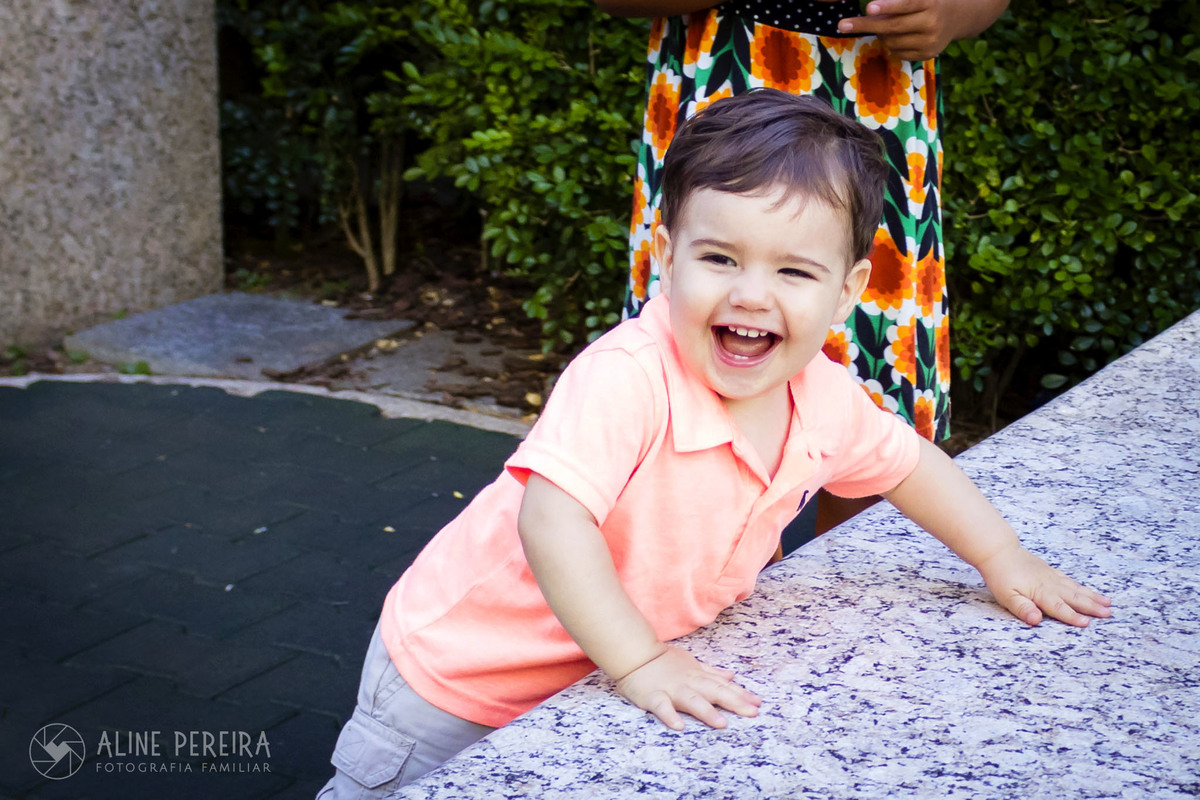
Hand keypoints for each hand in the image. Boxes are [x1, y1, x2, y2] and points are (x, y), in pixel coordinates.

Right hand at [615, 645, 761, 730]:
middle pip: (714, 692)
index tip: (758, 704)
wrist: (635, 653)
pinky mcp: (653, 696)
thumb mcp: (691, 663)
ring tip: (721, 723)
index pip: (723, 686)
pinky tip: (679, 726)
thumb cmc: (664, 661)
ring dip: (706, 711)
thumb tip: (731, 676)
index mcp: (697, 676)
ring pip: (691, 700)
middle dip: (734, 702)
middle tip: (752, 713)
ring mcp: (671, 689)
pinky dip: (670, 715)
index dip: (741, 694)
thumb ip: (711, 672)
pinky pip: (662, 707)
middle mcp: (688, 683)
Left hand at [835, 0, 969, 60]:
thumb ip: (898, 2)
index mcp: (930, 2)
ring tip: (886, 26)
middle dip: (866, 25)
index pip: (906, 4)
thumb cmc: (929, 1)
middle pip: (892, 26)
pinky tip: (900, 36)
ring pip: (891, 42)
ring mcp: (930, 41)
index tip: (868, 8)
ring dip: (882, 34)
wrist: (957, 17)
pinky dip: (892, 45)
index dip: (887, 6)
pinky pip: (898, 53)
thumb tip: (871, 10)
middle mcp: (931, 23)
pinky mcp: (927, 55)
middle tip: (843, 25)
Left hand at [976, 544, 1112, 626]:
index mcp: (1040, 592)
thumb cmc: (1000, 575)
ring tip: (1108, 603)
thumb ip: (1022, 608)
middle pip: (1074, 597)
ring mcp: (1051, 576)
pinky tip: (1088, 591)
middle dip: (1092, 606)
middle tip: (1109, 613)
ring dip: (1092, 596)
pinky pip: (1070, 580)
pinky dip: (1081, 587)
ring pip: (1075, 588)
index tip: (1087, 623)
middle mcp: (1050, 584)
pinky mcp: (1050, 571)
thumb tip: (1036, 620)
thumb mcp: (1006, 596)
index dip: (1072, 616)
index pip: (1059, 607)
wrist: (999, 550)